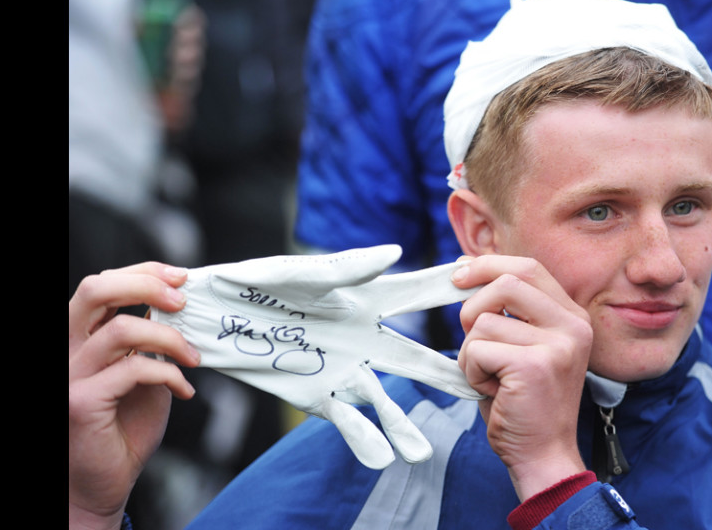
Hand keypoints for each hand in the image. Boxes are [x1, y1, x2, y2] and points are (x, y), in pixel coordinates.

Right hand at [69, 263, 200, 527]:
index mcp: (80, 337)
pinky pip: (134, 370)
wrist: (104, 482)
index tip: (181, 277)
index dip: (142, 272)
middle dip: (146, 285)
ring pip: (122, 329)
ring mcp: (69, 374)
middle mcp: (67, 349)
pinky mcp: (80, 401)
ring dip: (171, 339)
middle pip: (95, 289)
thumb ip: (150, 339)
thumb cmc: (124, 427)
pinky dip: (169, 375)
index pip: (102, 284)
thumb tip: (181, 304)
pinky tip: (184, 390)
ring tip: (192, 358)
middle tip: (183, 302)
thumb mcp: (142, 371)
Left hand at [150, 245, 484, 469]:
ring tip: (421, 453)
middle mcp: (364, 338)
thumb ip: (346, 268)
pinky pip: (347, 422)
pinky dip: (362, 440)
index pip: (420, 293)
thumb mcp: (297, 272)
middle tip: (488, 384)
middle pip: (416, 358)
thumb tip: (396, 252)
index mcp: (365, 299)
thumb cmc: (254, 281)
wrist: (210, 319)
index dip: (456, 292)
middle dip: (451, 372)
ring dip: (403, 426)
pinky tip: (381, 459)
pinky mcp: (318, 398)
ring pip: (386, 401)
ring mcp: (344, 371)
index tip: (501, 288)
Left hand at [452, 255, 593, 501]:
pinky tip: (493, 391)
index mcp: (572, 316)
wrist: (543, 455)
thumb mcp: (522, 346)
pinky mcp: (534, 365)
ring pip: (484, 321)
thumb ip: (506, 311)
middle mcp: (573, 325)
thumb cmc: (523, 402)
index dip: (489, 265)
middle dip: (473, 303)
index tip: (460, 274)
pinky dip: (471, 372)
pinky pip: (477, 349)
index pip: (529, 268)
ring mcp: (557, 344)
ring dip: (471, 351)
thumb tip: (466, 270)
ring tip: (491, 377)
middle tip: (469, 333)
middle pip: (508, 281)